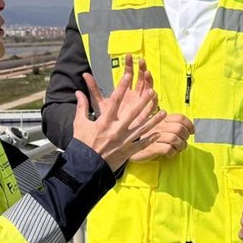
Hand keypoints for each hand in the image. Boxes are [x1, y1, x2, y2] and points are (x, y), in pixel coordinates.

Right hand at [73, 55, 165, 170]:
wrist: (86, 167)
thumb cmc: (82, 145)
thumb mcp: (79, 124)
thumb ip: (81, 107)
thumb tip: (78, 92)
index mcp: (104, 122)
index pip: (115, 100)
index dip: (122, 86)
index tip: (128, 75)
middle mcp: (116, 130)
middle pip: (134, 113)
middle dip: (144, 101)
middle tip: (152, 91)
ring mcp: (123, 141)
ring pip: (142, 128)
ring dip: (154, 120)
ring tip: (164, 112)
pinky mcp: (127, 152)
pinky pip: (142, 144)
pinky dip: (151, 139)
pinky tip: (159, 133)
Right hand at [129, 113, 194, 161]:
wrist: (125, 144)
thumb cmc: (143, 134)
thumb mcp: (151, 122)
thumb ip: (162, 116)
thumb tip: (173, 111)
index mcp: (160, 119)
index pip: (180, 118)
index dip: (189, 125)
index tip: (191, 131)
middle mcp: (158, 126)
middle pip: (180, 129)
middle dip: (185, 137)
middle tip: (183, 141)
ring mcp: (154, 137)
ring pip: (175, 139)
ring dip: (180, 146)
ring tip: (177, 148)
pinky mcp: (151, 148)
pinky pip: (168, 149)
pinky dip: (172, 153)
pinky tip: (169, 154)